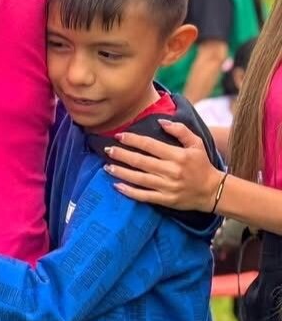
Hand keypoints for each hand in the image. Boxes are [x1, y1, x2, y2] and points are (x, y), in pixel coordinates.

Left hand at [104, 120, 223, 210]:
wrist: (213, 191)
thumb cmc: (202, 165)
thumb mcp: (197, 144)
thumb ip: (180, 131)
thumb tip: (161, 121)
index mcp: (178, 156)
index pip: (151, 146)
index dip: (133, 140)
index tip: (119, 136)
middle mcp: (172, 171)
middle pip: (141, 162)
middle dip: (122, 155)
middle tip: (108, 150)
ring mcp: (168, 187)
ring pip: (139, 179)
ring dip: (121, 172)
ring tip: (107, 167)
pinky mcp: (165, 199)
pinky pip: (144, 196)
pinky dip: (129, 192)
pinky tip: (116, 186)